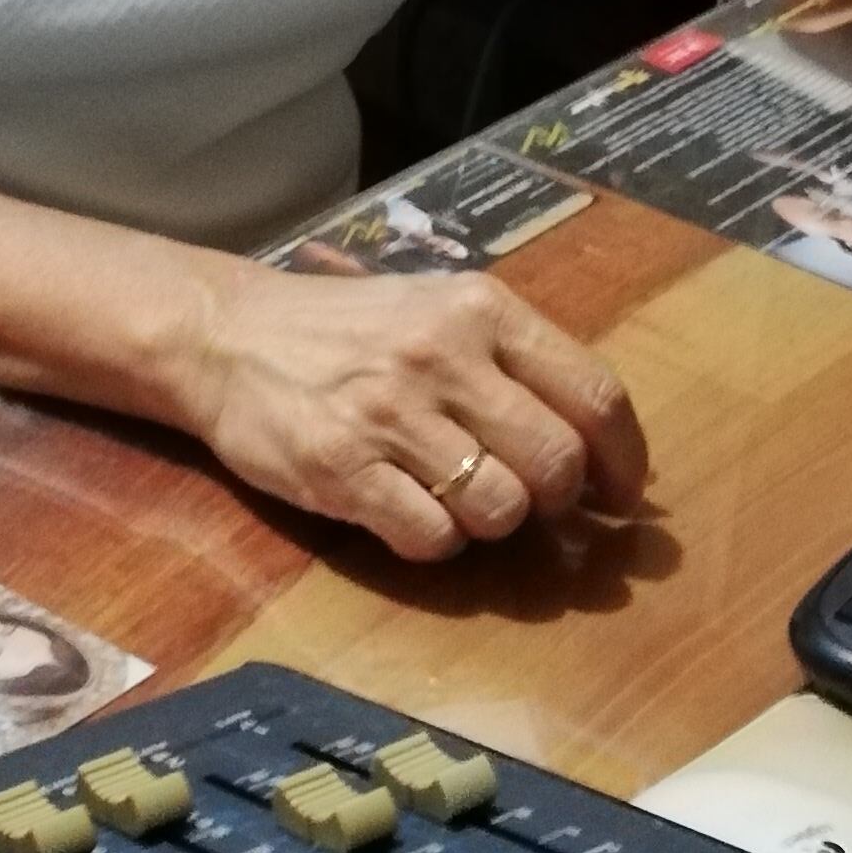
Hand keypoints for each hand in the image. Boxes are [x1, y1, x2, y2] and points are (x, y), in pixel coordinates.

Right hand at [176, 263, 649, 562]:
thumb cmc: (349, 329)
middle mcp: (443, 356)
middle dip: (557, 502)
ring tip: (458, 501)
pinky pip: (431, 538)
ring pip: (499, 508)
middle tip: (531, 504)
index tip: (622, 497)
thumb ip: (514, 365)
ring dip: (492, 524)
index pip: (595, 394)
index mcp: (482, 309)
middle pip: (556, 462)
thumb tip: (600, 452)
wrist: (226, 335)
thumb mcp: (438, 311)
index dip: (625, 460)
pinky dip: (435, 543)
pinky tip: (408, 513)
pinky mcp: (342, 469)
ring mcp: (390, 415)